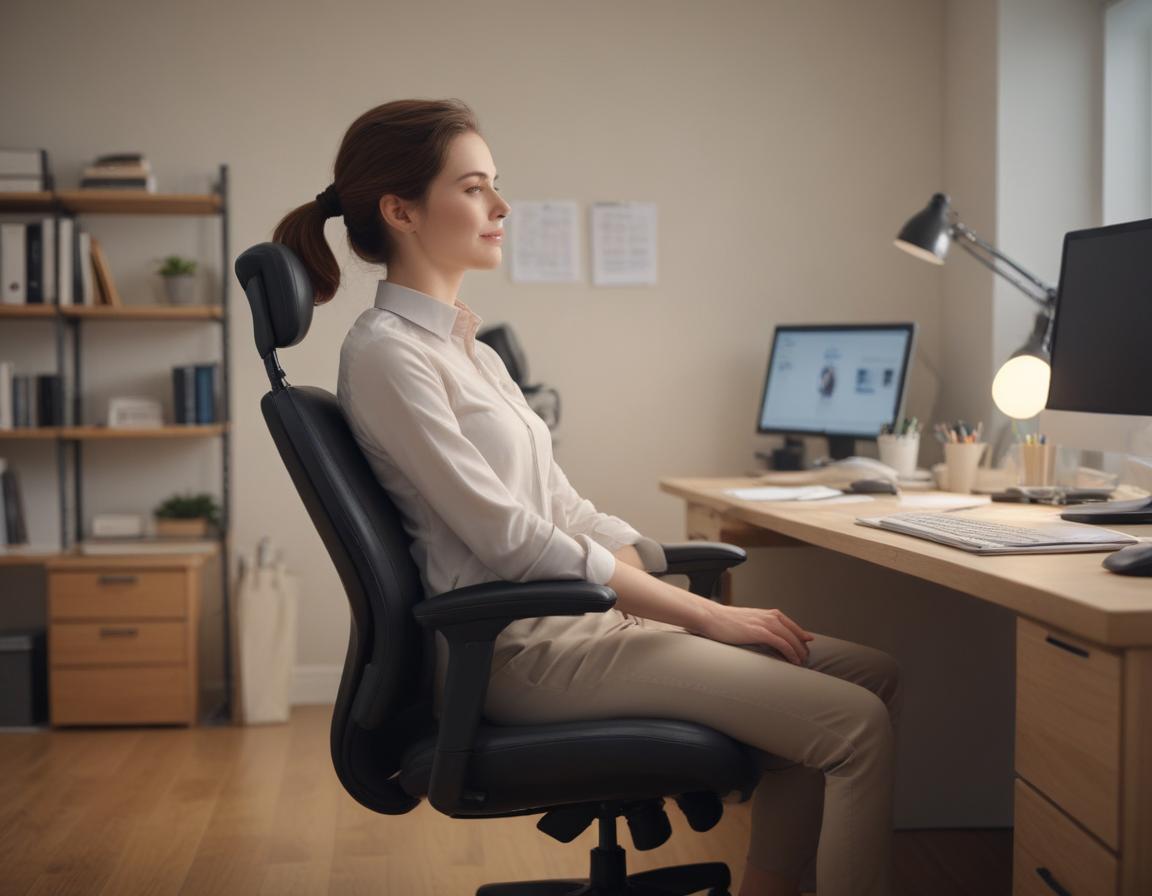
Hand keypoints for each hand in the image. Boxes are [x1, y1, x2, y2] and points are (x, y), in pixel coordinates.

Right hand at [692, 603, 814, 663]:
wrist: (711, 617)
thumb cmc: (724, 622)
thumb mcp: (746, 621)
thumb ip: (758, 626)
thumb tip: (764, 636)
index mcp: (767, 613)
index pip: (791, 624)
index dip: (801, 635)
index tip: (806, 644)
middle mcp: (769, 616)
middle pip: (794, 632)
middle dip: (802, 646)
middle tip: (806, 657)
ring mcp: (764, 623)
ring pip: (790, 638)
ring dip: (799, 651)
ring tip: (802, 662)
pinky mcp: (759, 632)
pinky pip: (781, 643)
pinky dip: (790, 652)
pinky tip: (793, 660)